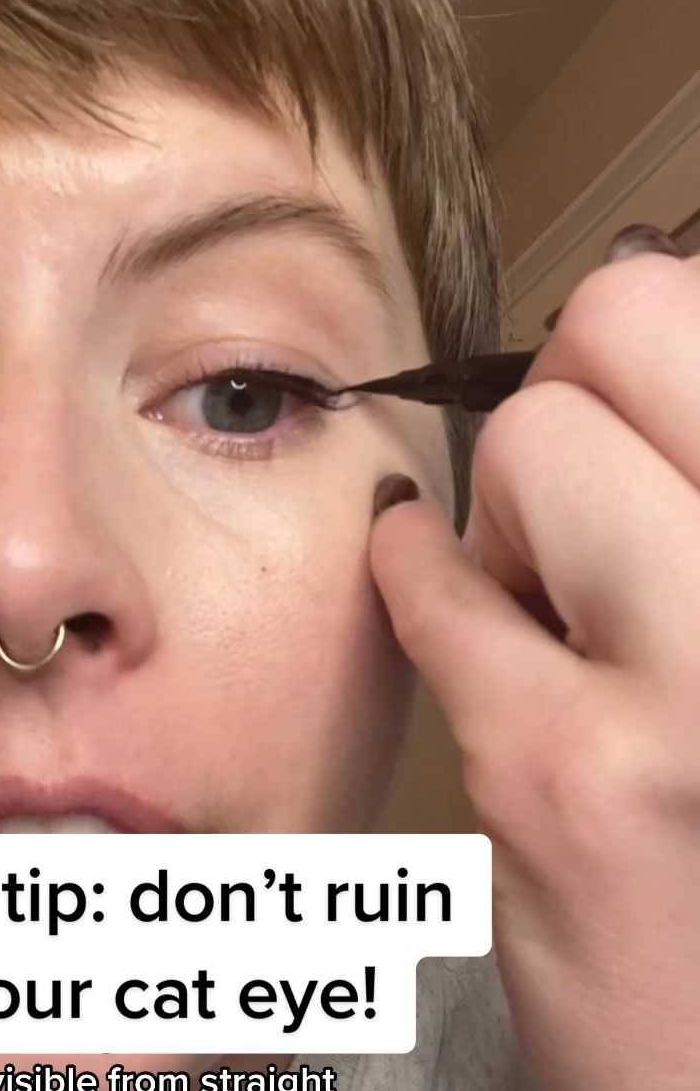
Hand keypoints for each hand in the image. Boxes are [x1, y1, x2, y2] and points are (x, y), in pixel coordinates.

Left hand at [369, 226, 699, 1090]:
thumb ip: (699, 522)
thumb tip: (632, 337)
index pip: (699, 315)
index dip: (649, 350)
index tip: (633, 428)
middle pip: (629, 329)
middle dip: (575, 408)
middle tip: (581, 524)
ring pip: (535, 443)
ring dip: (512, 513)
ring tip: (549, 611)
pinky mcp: (575, 775)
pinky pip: (439, 585)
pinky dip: (419, 579)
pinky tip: (437, 599)